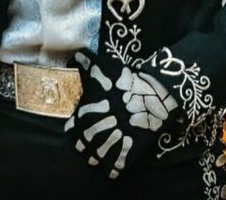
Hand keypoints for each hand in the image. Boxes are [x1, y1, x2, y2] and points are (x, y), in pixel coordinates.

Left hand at [64, 49, 178, 178]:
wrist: (154, 94)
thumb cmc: (125, 81)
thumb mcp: (104, 68)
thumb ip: (86, 63)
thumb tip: (75, 56)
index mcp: (85, 114)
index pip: (72, 129)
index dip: (77, 126)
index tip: (84, 121)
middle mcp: (93, 133)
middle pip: (82, 145)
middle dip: (87, 140)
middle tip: (96, 133)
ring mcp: (109, 145)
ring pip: (95, 158)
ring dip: (97, 154)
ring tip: (103, 146)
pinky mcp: (124, 155)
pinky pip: (113, 169)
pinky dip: (112, 167)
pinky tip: (114, 158)